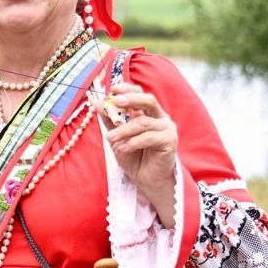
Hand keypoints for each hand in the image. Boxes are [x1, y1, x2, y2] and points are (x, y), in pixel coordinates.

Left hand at [102, 83, 178, 227]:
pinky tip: (124, 148)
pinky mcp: (170, 141)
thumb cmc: (133, 157)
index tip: (112, 90)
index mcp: (147, 113)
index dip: (127, 89)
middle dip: (131, 99)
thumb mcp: (117, 137)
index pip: (140, 93)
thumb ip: (109, 121)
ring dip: (124, 129)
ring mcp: (167, 128)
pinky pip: (150, 137)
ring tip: (110, 139)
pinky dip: (134, 142)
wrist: (145, 179)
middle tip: (114, 102)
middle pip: (148, 100)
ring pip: (144, 122)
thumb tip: (97, 103)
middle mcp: (159, 117)